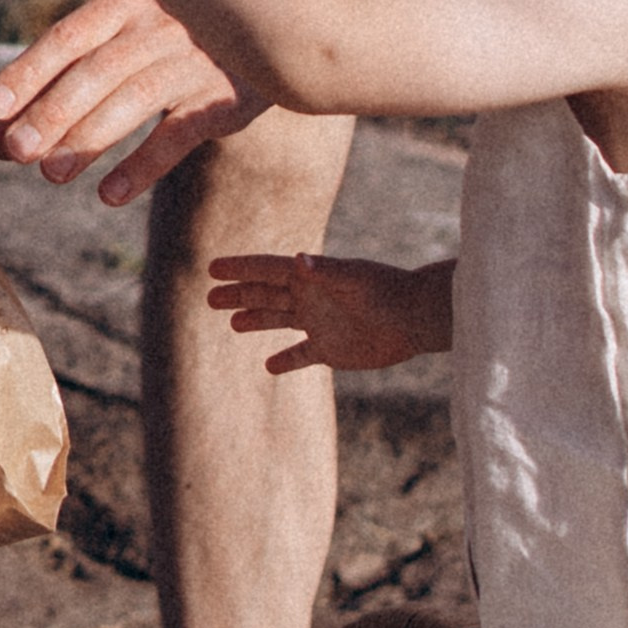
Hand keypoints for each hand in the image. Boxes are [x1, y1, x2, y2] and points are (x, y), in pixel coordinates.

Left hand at [0, 0, 264, 201]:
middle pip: (97, 69)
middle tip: (16, 151)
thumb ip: (61, 87)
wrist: (267, 40)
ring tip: (52, 174)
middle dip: (52, 111)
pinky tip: (109, 195)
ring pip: (135, 98)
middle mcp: (159, 24)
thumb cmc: (166, 51)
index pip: (67, 37)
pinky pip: (178, 133)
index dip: (28, 71)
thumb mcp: (117, 53)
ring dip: (90, 137)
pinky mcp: (224, 98)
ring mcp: (195, 59)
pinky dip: (143, 165)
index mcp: (124, 5)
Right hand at [207, 250, 451, 374]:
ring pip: (279, 321)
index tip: (213, 268)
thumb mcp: (355, 279)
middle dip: (239, 294)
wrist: (417, 318)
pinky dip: (286, 360)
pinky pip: (302, 355)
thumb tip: (297, 261)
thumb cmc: (388, 292)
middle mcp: (312, 298)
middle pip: (266, 295)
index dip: (240, 269)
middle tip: (210, 297)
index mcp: (312, 277)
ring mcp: (320, 323)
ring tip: (233, 323)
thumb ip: (324, 272)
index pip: (267, 270)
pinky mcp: (332, 349)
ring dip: (256, 320)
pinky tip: (270, 366)